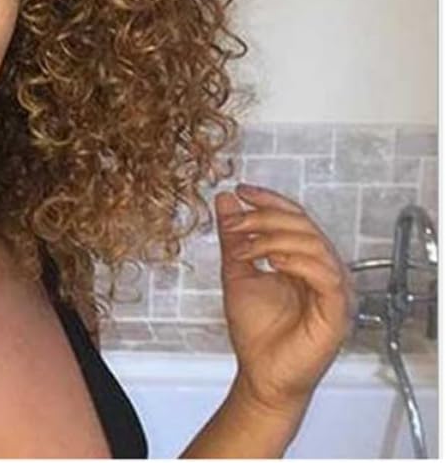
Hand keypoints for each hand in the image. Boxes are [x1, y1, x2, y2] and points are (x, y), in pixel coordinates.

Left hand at [215, 182, 354, 416]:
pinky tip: (274, 262)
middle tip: (235, 225)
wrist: (260, 373)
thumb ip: (234, 236)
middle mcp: (325, 271)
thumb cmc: (256, 330)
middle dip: (265, 218)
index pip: (296, 218)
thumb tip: (226, 200)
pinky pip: (326, 276)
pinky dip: (299, 261)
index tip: (242, 190)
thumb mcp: (238, 270)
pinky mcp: (338, 312)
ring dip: (275, 238)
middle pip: (304, 225)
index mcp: (306, 260)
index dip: (270, 200)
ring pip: (314, 244)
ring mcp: (335, 291)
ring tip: (247, 248)